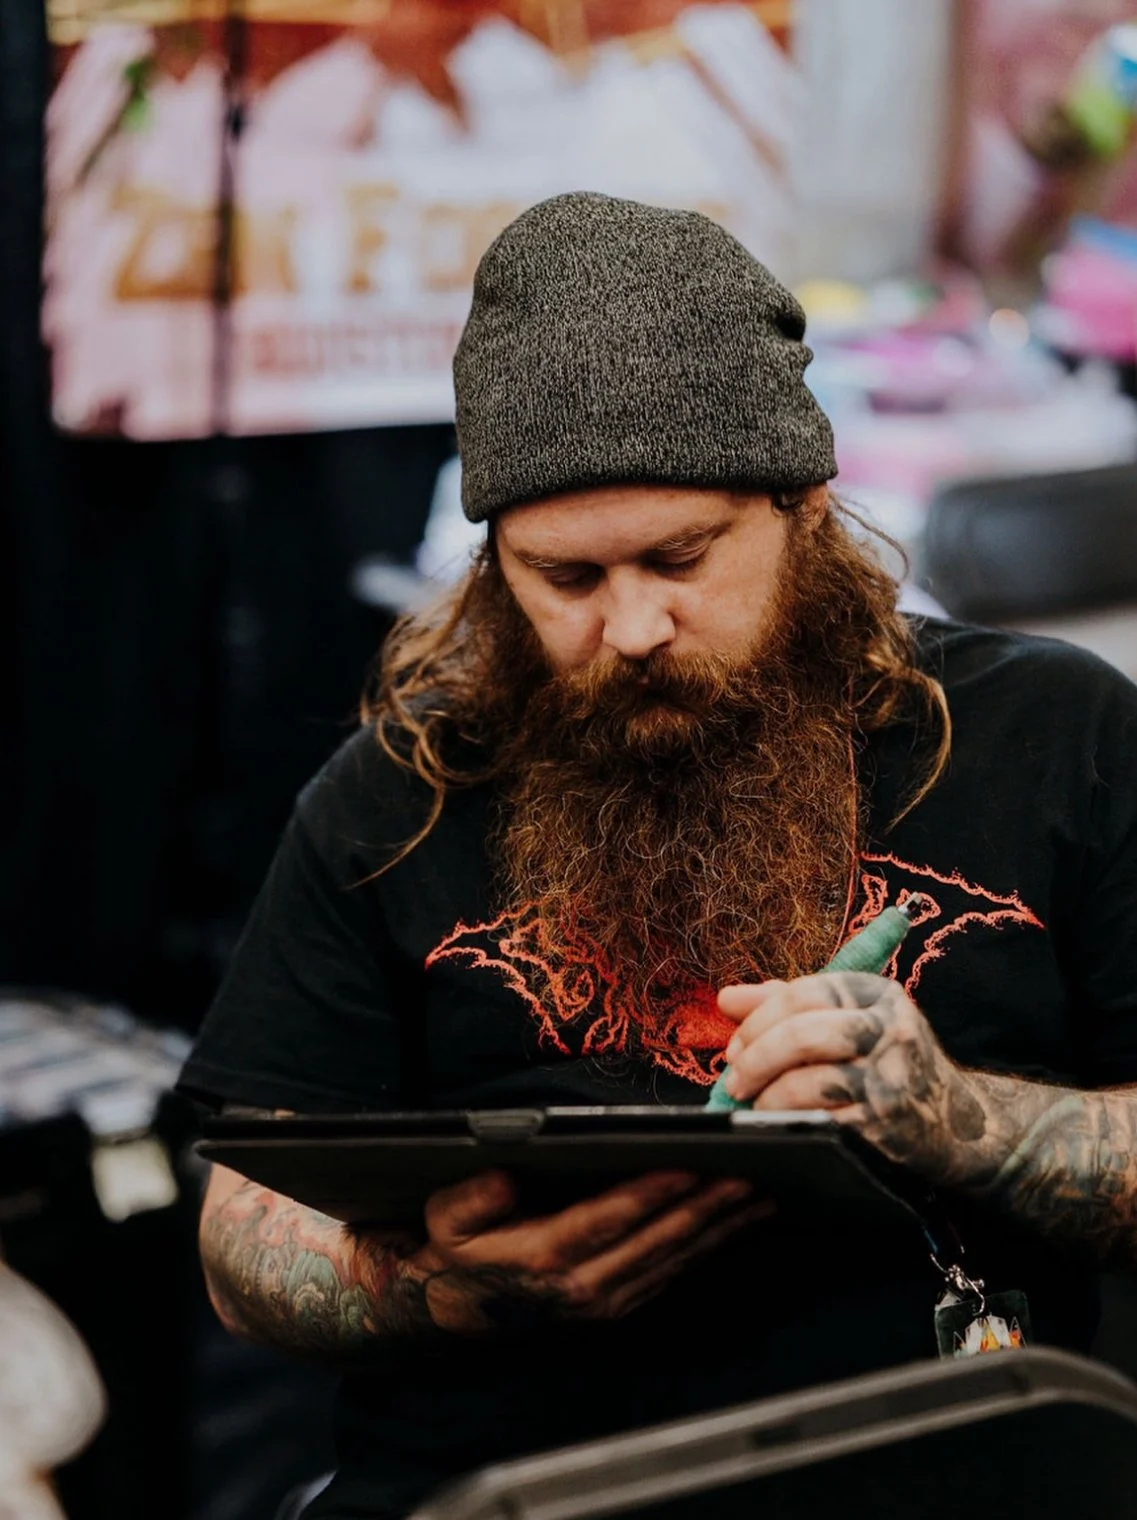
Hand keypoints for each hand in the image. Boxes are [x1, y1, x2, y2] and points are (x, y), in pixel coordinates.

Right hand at [357, 1170, 773, 1336]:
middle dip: (706, 1207)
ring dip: (718, 1227)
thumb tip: (503, 1175)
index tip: (689, 1168)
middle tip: (749, 1176)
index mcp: (545, 1255)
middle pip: (656, 1240)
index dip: (650, 1194)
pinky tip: (734, 1222)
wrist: (453, 1307)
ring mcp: (605, 1299)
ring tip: (759, 1194)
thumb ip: (472, 1198)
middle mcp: (583, 1284)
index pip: (608, 1219)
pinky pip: (672, 1271)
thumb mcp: (446, 1217)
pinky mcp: (618, 1303)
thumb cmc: (454, 1248)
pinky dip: (707, 1246)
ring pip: (674, 1258)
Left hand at [718, 972, 994, 1188]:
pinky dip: (787, 1120)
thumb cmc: (889, 1066)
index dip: (759, 1018)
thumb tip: (726, 999)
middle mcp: (889, 1028)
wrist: (961, 1126)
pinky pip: (820, 1118)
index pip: (804, 992)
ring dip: (766, 1094)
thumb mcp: (851, 1022)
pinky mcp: (886, 1123)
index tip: (734, 1044)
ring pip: (807, 1079)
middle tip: (733, 1079)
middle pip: (802, 1033)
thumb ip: (788, 1005)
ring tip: (753, 1104)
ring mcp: (890, 1077)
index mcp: (877, 994)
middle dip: (755, 1057)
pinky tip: (777, 1124)